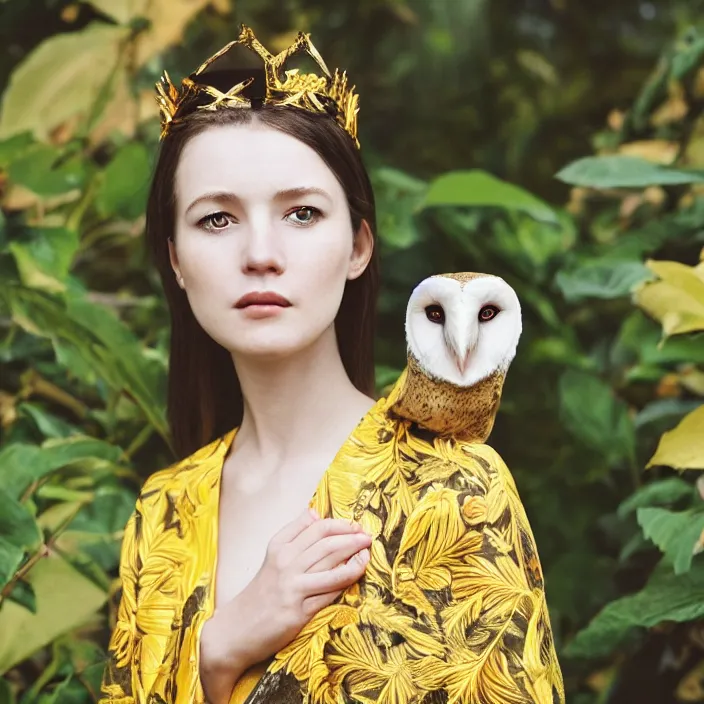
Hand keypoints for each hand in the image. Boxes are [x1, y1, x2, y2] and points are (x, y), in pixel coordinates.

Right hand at [200, 509, 370, 702]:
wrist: (235, 631)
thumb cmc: (260, 592)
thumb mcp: (272, 557)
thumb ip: (293, 533)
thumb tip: (314, 510)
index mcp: (279, 547)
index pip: (316, 527)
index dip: (340, 524)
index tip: (355, 526)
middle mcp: (284, 563)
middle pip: (327, 543)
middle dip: (352, 538)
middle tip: (368, 537)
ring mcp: (291, 587)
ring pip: (331, 566)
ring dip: (355, 558)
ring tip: (367, 554)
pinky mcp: (297, 612)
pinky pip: (329, 593)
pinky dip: (345, 582)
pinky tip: (356, 577)